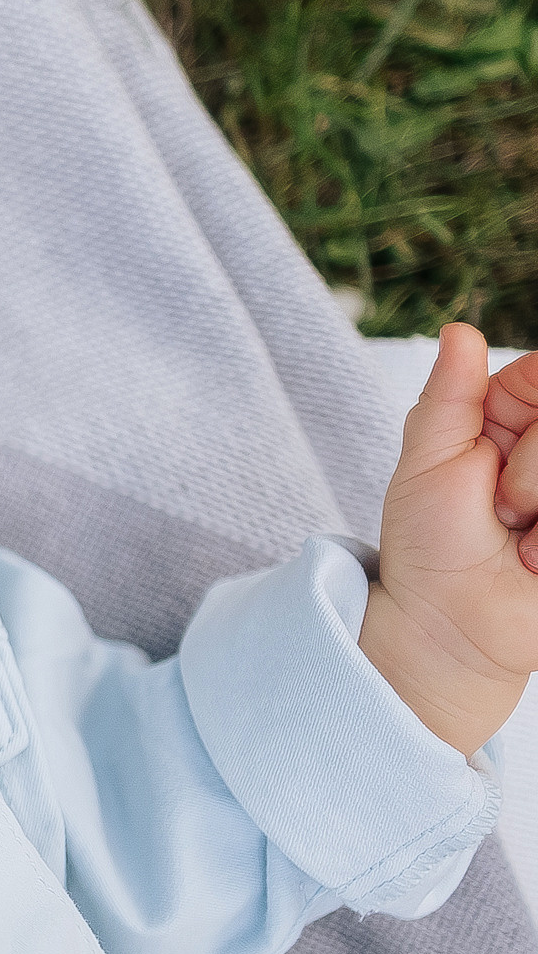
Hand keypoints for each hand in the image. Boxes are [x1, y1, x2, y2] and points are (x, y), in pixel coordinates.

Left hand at [359, 322, 537, 758]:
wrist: (450, 625)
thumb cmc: (429, 545)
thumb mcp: (426, 464)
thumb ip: (449, 397)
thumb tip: (461, 329)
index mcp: (511, 414)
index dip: (529, 424)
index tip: (491, 461)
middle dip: (531, 474)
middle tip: (501, 510)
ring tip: (519, 539)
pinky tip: (535, 559)